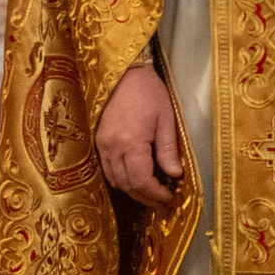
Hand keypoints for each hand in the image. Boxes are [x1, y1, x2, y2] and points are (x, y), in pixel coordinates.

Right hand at [96, 62, 184, 209]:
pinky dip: (121, 179)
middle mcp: (112, 147)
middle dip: (145, 197)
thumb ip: (168, 150)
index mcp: (131, 143)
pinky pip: (108, 169)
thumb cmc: (149, 93)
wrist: (126, 73)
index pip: (141, 181)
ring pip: (115, 180)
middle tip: (162, 200)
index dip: (155, 194)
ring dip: (133, 190)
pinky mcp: (99, 141)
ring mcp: (102, 145)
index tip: (169, 197)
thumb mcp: (166, 119)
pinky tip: (135, 177)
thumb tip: (175, 175)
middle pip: (127, 185)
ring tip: (151, 191)